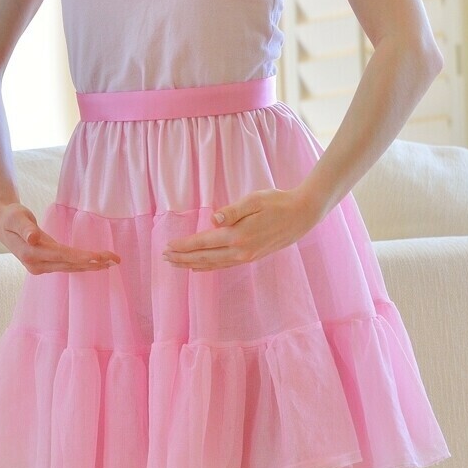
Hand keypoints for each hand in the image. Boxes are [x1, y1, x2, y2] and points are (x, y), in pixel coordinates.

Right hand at [0, 199, 120, 275]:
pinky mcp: (44, 265)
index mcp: (31, 253)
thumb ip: (25, 228)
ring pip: (70, 267)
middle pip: (70, 264)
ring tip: (111, 263)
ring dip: (91, 266)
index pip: (62, 256)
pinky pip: (66, 266)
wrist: (1, 224)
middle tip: (116, 259)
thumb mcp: (16, 217)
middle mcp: (37, 264)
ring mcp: (40, 267)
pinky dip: (82, 265)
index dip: (82, 257)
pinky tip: (96, 264)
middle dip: (94, 262)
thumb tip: (33, 238)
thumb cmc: (11, 216)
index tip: (101, 257)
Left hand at [162, 187, 320, 270]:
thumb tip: (213, 218)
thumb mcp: (254, 200)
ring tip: (176, 264)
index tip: (168, 246)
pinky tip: (200, 267)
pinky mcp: (251, 257)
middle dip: (182, 258)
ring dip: (192, 264)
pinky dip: (209, 267)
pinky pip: (224, 266)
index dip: (184, 245)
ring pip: (213, 264)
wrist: (302, 215)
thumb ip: (232, 210)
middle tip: (164, 257)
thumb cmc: (277, 202)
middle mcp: (240, 251)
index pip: (203, 243)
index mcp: (238, 236)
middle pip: (204, 258)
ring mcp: (246, 257)